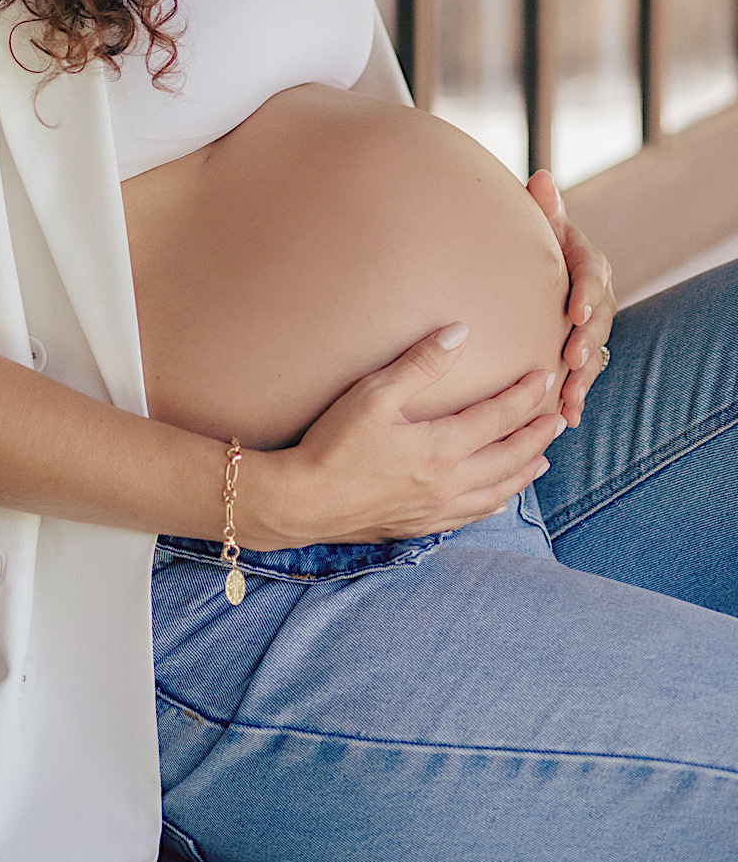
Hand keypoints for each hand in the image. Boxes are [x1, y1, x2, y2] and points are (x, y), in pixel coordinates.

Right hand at [277, 323, 565, 546]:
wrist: (302, 502)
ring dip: (522, 473)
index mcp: (441, 447)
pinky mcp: (417, 526)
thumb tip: (461, 334)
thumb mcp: (373, 394)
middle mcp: (448, 483)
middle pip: (507, 458)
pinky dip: (492, 504)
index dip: (525, 396)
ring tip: (541, 461)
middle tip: (559, 419)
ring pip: (495, 491)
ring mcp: (434, 510)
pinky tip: (496, 500)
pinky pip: (469, 517)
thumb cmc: (333, 444)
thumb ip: (420, 364)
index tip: (545, 377)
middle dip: (536, 436)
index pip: (497, 418)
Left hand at [527, 169, 615, 427]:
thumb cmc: (536, 239)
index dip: (588, 294)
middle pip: (598, 320)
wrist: (534, 263)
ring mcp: (590, 325)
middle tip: (572, 359)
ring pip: (594, 352)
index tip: (576, 311)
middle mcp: (595, 296)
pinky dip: (576, 395)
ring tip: (571, 400)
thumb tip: (540, 178)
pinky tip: (568, 418)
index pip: (592, 276)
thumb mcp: (541, 223)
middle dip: (587, 341)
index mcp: (587, 262)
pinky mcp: (579, 348)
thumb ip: (543, 207)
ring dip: (584, 378)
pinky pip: (582, 373)